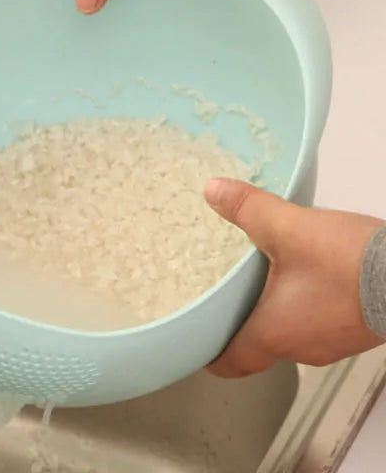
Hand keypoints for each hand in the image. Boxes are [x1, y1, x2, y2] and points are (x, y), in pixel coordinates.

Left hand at [203, 178, 384, 377]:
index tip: (195, 338)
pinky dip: (301, 305)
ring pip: (289, 333)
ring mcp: (333, 343)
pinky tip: (301, 275)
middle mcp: (301, 348)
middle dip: (238, 322)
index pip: (231, 362)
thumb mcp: (289, 228)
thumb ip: (248, 208)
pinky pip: (316, 323)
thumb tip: (212, 189)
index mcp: (274, 334)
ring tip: (256, 279)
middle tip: (219, 296)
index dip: (209, 353)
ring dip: (272, 311)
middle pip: (258, 346)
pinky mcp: (356, 329)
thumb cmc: (348, 262)